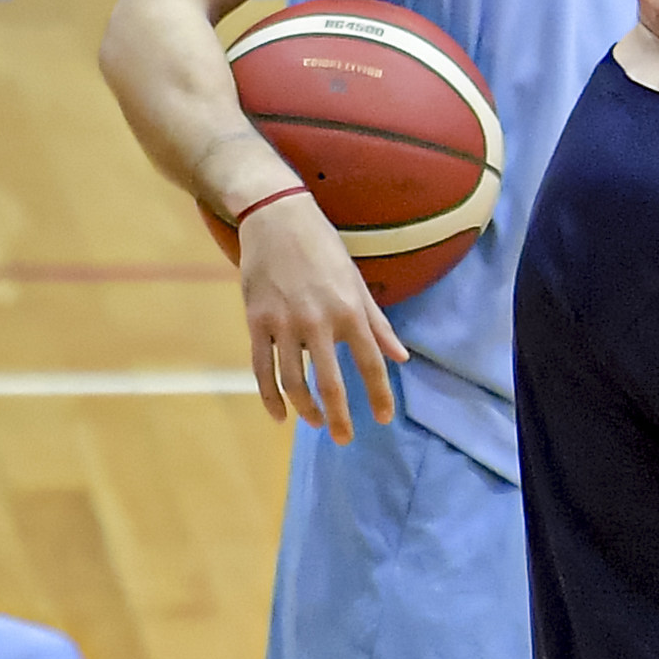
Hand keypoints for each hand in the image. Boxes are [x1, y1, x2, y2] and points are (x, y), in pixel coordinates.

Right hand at [236, 196, 405, 439]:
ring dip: (305, 409)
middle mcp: (318, 321)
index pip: (370, 363)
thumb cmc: (324, 250)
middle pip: (330, 382)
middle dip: (339, 416)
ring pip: (293, 381)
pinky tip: (279, 415)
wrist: (277, 219)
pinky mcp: (256, 322)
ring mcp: (283, 323)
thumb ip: (378, 324)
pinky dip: (269, 396)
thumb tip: (401, 358)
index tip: (384, 419)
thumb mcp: (358, 283)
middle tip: (344, 439)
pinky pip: (261, 368)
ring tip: (316, 423)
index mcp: (349, 311)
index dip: (379, 395)